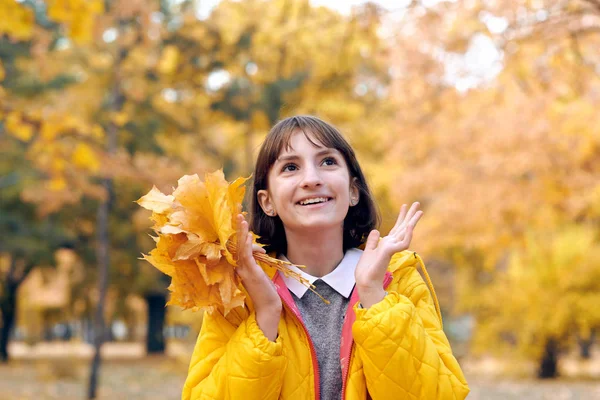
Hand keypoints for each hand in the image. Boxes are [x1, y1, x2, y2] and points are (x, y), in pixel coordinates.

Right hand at [235, 214, 281, 340]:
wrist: (268, 307)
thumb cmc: (265, 291)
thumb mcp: (260, 273)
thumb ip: (257, 262)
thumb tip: (258, 250)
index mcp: (240, 268)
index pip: (239, 248)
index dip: (242, 236)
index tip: (245, 225)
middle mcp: (239, 268)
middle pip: (236, 245)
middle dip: (237, 229)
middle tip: (238, 215)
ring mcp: (244, 271)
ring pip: (240, 248)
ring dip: (241, 233)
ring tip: (242, 219)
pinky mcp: (251, 273)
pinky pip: (246, 256)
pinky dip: (247, 245)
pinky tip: (248, 235)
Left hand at [355, 202, 422, 307]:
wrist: (366, 280)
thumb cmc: (367, 269)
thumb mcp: (369, 250)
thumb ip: (373, 241)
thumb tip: (376, 230)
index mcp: (387, 243)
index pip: (397, 227)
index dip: (401, 216)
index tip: (405, 205)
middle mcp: (392, 244)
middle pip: (404, 227)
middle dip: (410, 215)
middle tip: (417, 203)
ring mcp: (393, 248)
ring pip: (406, 232)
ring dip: (413, 221)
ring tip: (419, 211)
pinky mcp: (392, 252)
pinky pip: (403, 242)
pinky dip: (407, 233)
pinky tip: (410, 225)